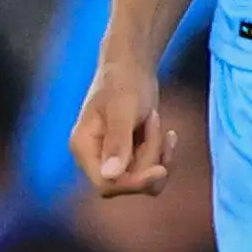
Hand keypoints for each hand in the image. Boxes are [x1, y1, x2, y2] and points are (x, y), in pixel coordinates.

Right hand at [71, 59, 176, 196]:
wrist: (132, 67)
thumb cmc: (123, 82)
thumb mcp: (122, 110)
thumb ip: (117, 142)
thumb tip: (110, 176)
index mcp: (83, 148)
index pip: (105, 184)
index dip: (133, 183)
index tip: (161, 170)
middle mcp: (95, 158)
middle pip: (128, 181)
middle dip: (149, 155)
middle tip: (153, 119)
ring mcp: (113, 160)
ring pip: (144, 178)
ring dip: (157, 152)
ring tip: (154, 118)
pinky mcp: (130, 158)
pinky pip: (152, 172)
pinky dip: (164, 155)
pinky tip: (169, 133)